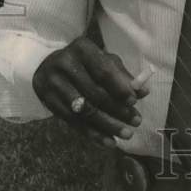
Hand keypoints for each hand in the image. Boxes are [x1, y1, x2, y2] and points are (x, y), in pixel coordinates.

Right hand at [32, 36, 152, 148]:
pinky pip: (73, 122)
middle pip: (95, 93)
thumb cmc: (84, 62)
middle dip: (118, 110)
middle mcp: (65, 64)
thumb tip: (143, 91)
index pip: (103, 71)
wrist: (47, 66)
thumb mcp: (103, 61)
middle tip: (136, 121)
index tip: (134, 101)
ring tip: (126, 134)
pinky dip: (93, 134)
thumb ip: (122, 75)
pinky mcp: (48, 101)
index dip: (119, 88)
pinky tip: (109, 141)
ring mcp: (53, 83)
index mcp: (82, 48)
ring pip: (85, 111)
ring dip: (108, 125)